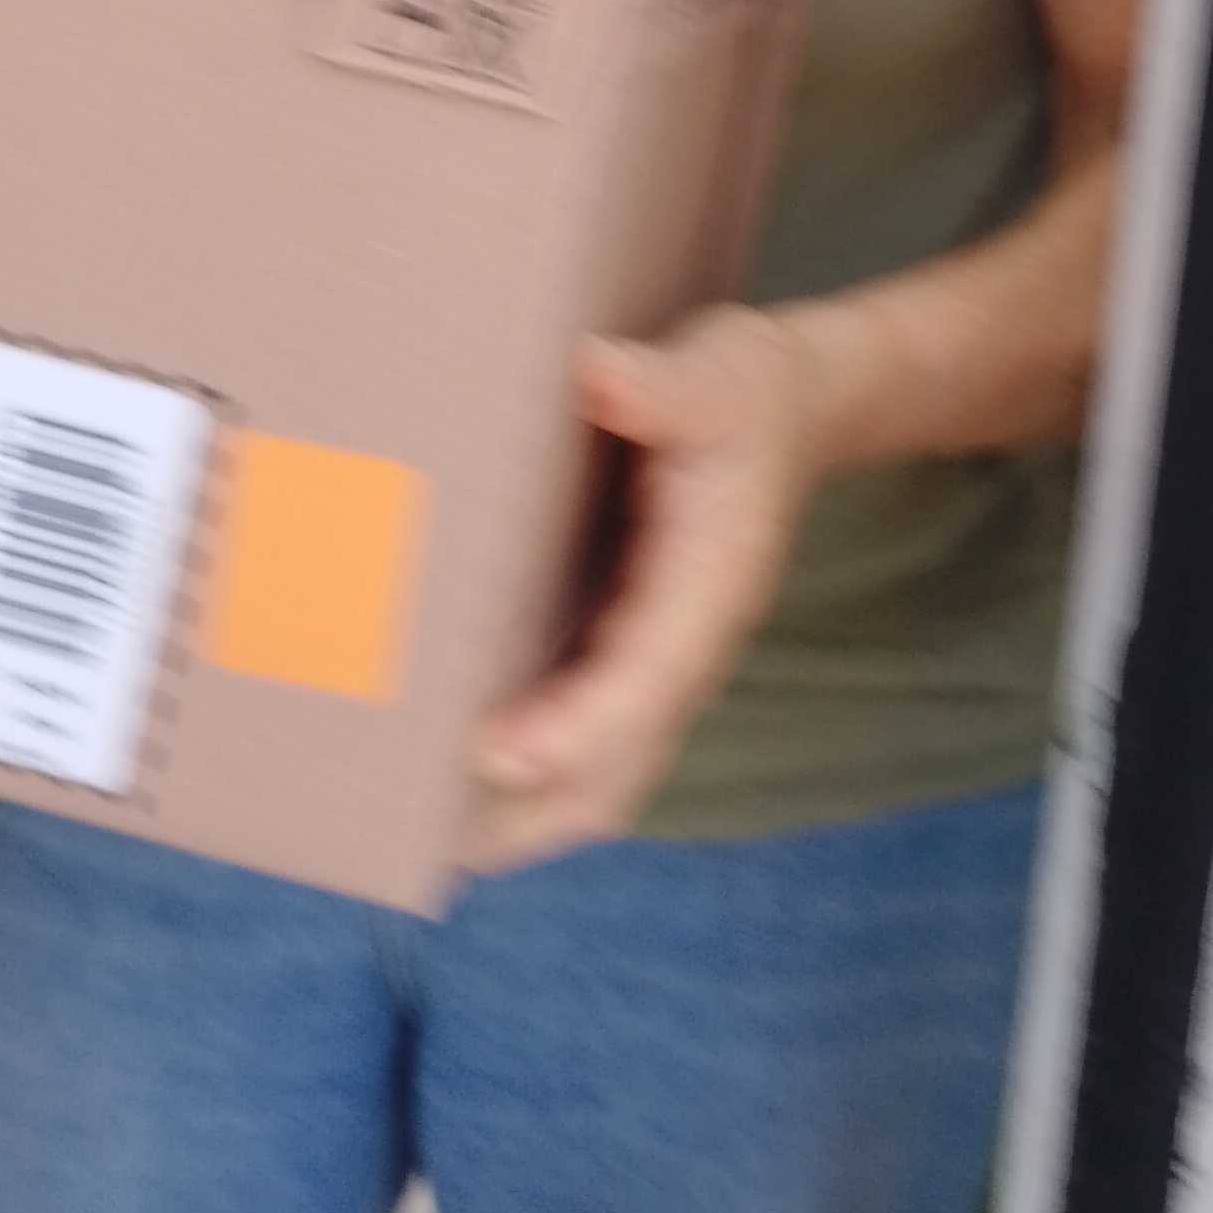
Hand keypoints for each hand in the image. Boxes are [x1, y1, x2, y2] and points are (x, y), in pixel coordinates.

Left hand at [466, 303, 825, 873]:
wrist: (794, 410)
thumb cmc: (745, 391)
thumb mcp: (720, 372)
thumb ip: (664, 384)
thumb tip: (599, 373)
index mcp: (712, 583)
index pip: (649, 675)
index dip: (580, 724)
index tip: (499, 753)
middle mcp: (686, 646)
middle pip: (620, 769)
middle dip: (531, 813)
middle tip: (426, 838)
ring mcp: (659, 663)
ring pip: (600, 777)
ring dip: (519, 816)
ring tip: (418, 840)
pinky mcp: (630, 659)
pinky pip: (584, 748)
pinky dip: (524, 779)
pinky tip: (446, 784)